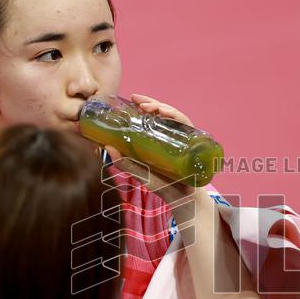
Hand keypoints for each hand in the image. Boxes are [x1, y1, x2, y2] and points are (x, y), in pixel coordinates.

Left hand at [103, 94, 202, 212]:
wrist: (183, 199)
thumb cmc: (163, 185)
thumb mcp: (141, 173)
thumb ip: (125, 162)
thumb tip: (105, 147)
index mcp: (161, 138)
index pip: (154, 116)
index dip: (145, 104)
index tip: (132, 98)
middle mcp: (174, 135)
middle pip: (164, 112)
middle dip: (151, 102)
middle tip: (136, 100)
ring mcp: (184, 138)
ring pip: (174, 115)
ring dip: (161, 107)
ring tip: (148, 107)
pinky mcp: (193, 142)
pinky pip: (186, 125)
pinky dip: (176, 117)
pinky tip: (165, 114)